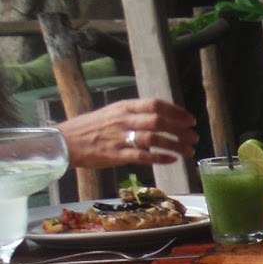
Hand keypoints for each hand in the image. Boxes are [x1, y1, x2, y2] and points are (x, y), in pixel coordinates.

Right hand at [58, 98, 197, 168]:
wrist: (66, 141)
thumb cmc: (92, 128)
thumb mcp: (114, 113)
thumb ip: (136, 114)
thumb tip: (162, 118)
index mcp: (124, 107)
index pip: (156, 105)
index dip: (176, 112)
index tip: (190, 120)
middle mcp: (123, 120)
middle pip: (159, 121)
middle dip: (181, 129)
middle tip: (194, 137)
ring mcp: (120, 137)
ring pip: (154, 139)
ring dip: (175, 144)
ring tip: (189, 150)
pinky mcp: (116, 154)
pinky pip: (143, 156)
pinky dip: (160, 158)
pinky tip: (172, 159)